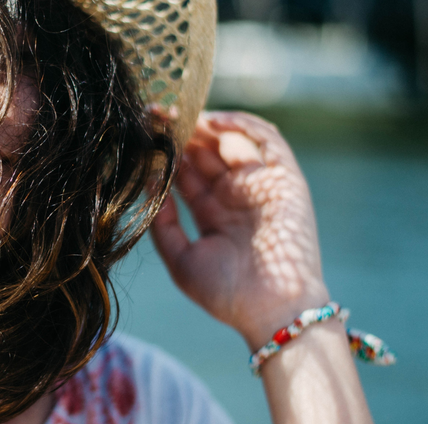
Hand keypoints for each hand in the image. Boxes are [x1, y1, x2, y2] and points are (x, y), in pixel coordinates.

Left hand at [150, 111, 329, 349]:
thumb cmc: (226, 294)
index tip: (142, 135)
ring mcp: (261, 185)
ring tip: (179, 116)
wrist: (271, 312)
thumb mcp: (181, 259)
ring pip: (231, 141)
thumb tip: (150, 185)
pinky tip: (213, 121)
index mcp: (213, 213)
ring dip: (206, 125)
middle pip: (205, 153)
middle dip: (180, 133)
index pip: (185, 173)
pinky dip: (243, 125)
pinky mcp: (285, 179)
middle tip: (154, 116)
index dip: (165, 154)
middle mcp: (236, 196)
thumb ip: (162, 224)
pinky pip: (268, 141)